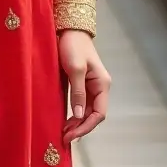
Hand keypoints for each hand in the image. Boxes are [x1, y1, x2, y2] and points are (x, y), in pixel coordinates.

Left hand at [59, 30, 110, 144]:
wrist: (69, 29)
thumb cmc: (73, 46)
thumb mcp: (75, 68)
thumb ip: (78, 92)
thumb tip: (79, 115)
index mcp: (102, 84)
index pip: (99, 113)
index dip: (86, 126)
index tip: (71, 135)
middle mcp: (99, 87)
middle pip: (93, 115)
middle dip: (80, 127)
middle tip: (64, 137)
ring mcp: (91, 86)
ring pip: (87, 111)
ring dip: (77, 123)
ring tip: (63, 132)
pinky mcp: (81, 84)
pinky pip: (81, 104)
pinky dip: (74, 114)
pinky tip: (66, 120)